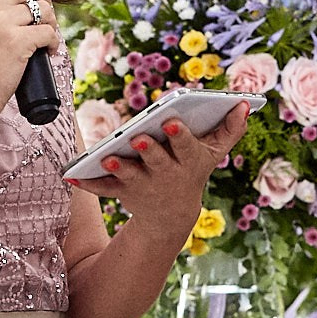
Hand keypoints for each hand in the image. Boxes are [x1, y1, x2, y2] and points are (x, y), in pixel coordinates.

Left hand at [70, 103, 251, 230]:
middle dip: (149, 151)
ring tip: (108, 158)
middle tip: (139, 138)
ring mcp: (143, 185)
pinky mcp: (121, 192)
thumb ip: (231, 128)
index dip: (179, 135)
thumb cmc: (193, 169)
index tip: (170, 121)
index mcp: (189, 161)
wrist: (172, 214)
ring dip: (119, 169)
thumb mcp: (214, 152)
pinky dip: (88, 182)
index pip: (186, 146)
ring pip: (130, 177)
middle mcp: (167, 175)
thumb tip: (244, 103)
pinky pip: (102, 189)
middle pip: (157, 162)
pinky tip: (72, 173)